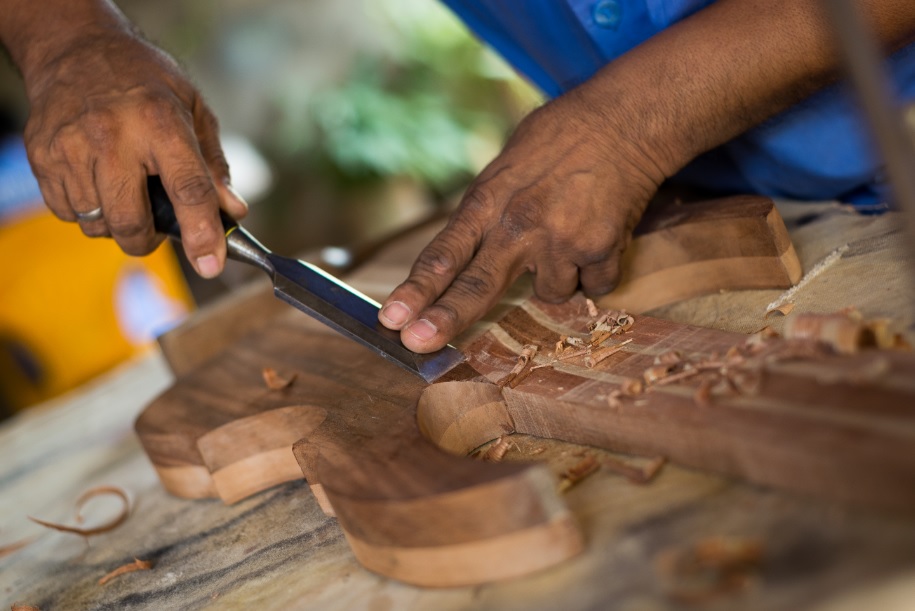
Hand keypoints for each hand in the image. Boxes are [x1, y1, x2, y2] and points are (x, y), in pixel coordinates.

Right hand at [23, 28, 246, 277]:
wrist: (76, 47)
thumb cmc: (145, 82)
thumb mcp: (193, 109)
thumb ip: (213, 165)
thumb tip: (232, 212)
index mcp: (161, 123)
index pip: (188, 190)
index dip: (202, 234)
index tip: (211, 266)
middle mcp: (113, 137)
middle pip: (132, 223)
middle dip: (148, 240)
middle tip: (157, 226)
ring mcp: (72, 148)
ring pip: (97, 225)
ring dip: (116, 223)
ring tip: (124, 188)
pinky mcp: (43, 156)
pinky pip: (68, 214)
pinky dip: (88, 210)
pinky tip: (97, 180)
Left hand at [379, 87, 664, 352]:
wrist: (624, 119)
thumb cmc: (561, 138)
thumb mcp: (506, 169)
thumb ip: (487, 215)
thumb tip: (467, 257)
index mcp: (488, 202)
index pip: (444, 255)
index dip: (415, 291)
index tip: (391, 319)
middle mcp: (519, 225)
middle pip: (476, 286)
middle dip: (445, 319)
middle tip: (419, 343)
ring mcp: (560, 240)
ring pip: (549, 294)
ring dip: (558, 277)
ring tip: (570, 232)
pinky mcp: (600, 248)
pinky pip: (593, 285)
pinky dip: (595, 271)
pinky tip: (597, 234)